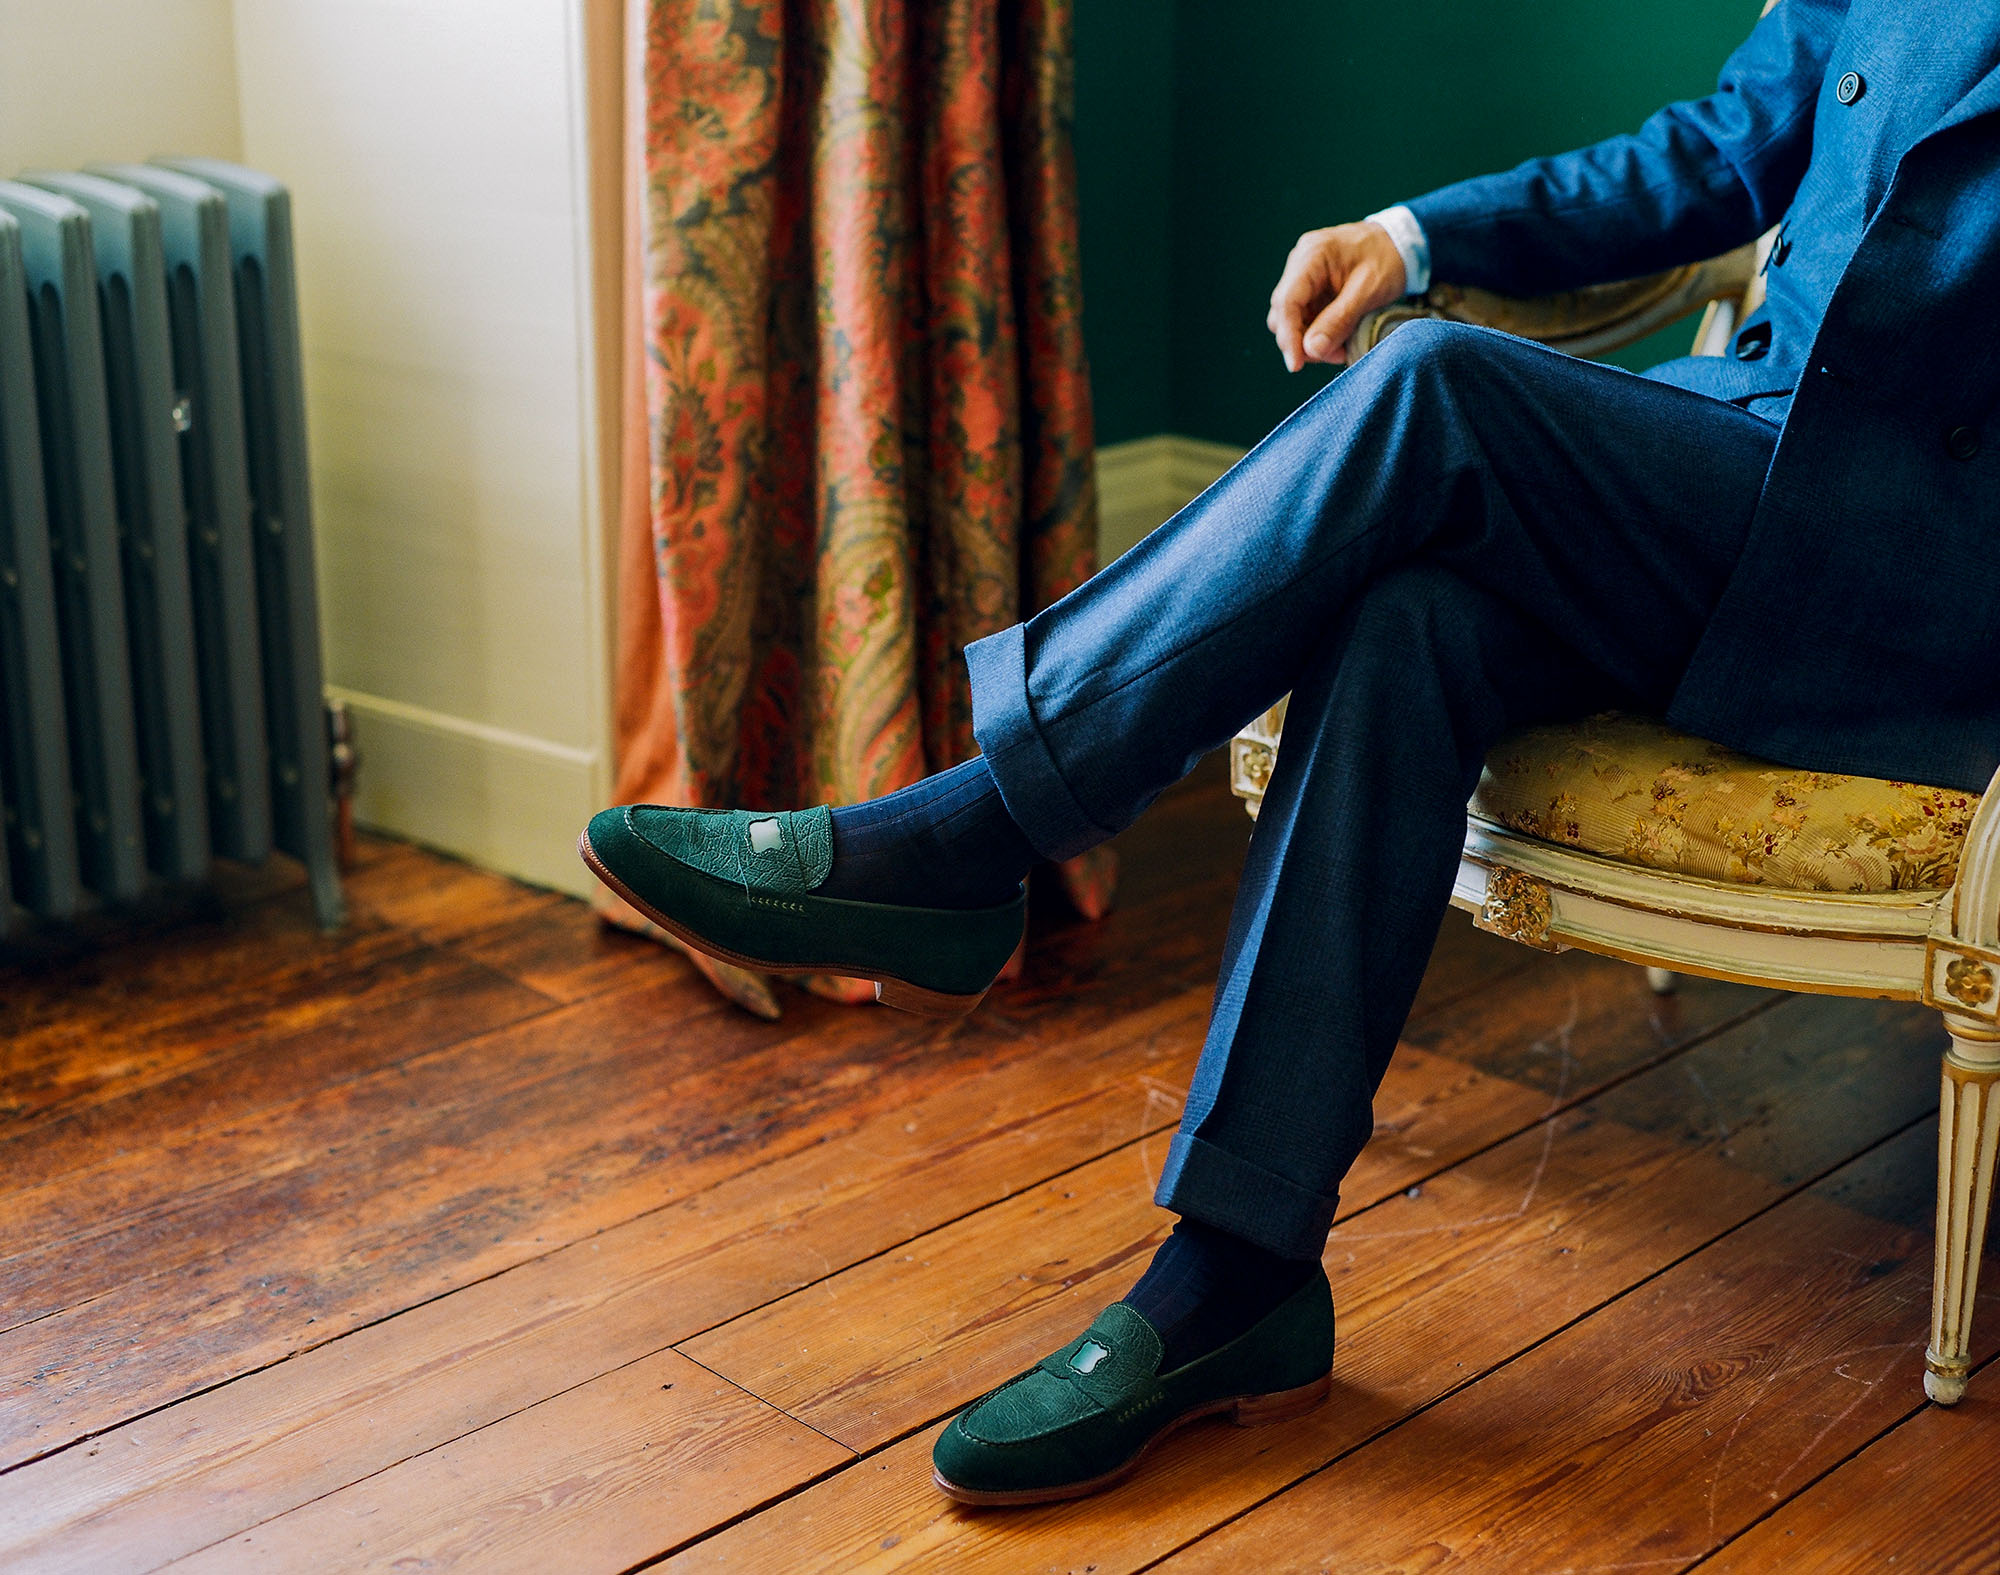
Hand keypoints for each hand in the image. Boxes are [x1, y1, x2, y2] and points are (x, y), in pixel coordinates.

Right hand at [1267, 221, 1407, 370]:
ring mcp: (1303, 274)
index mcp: (1313, 255)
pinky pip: (1303, 316)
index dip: (1289, 337)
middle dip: (1301, 341)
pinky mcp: (1310, 287)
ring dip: (1308, 340)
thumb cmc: (1388, 259)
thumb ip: (1340, 320)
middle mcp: (1300, 262)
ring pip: (1290, 318)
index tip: (1296, 365)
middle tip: (1333, 356)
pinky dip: (1316, 332)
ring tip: (1338, 349)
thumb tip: (1311, 350)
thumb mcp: (1369, 290)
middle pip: (1282, 312)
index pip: (1287, 301)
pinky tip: (1337, 339)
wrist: (1401, 242)